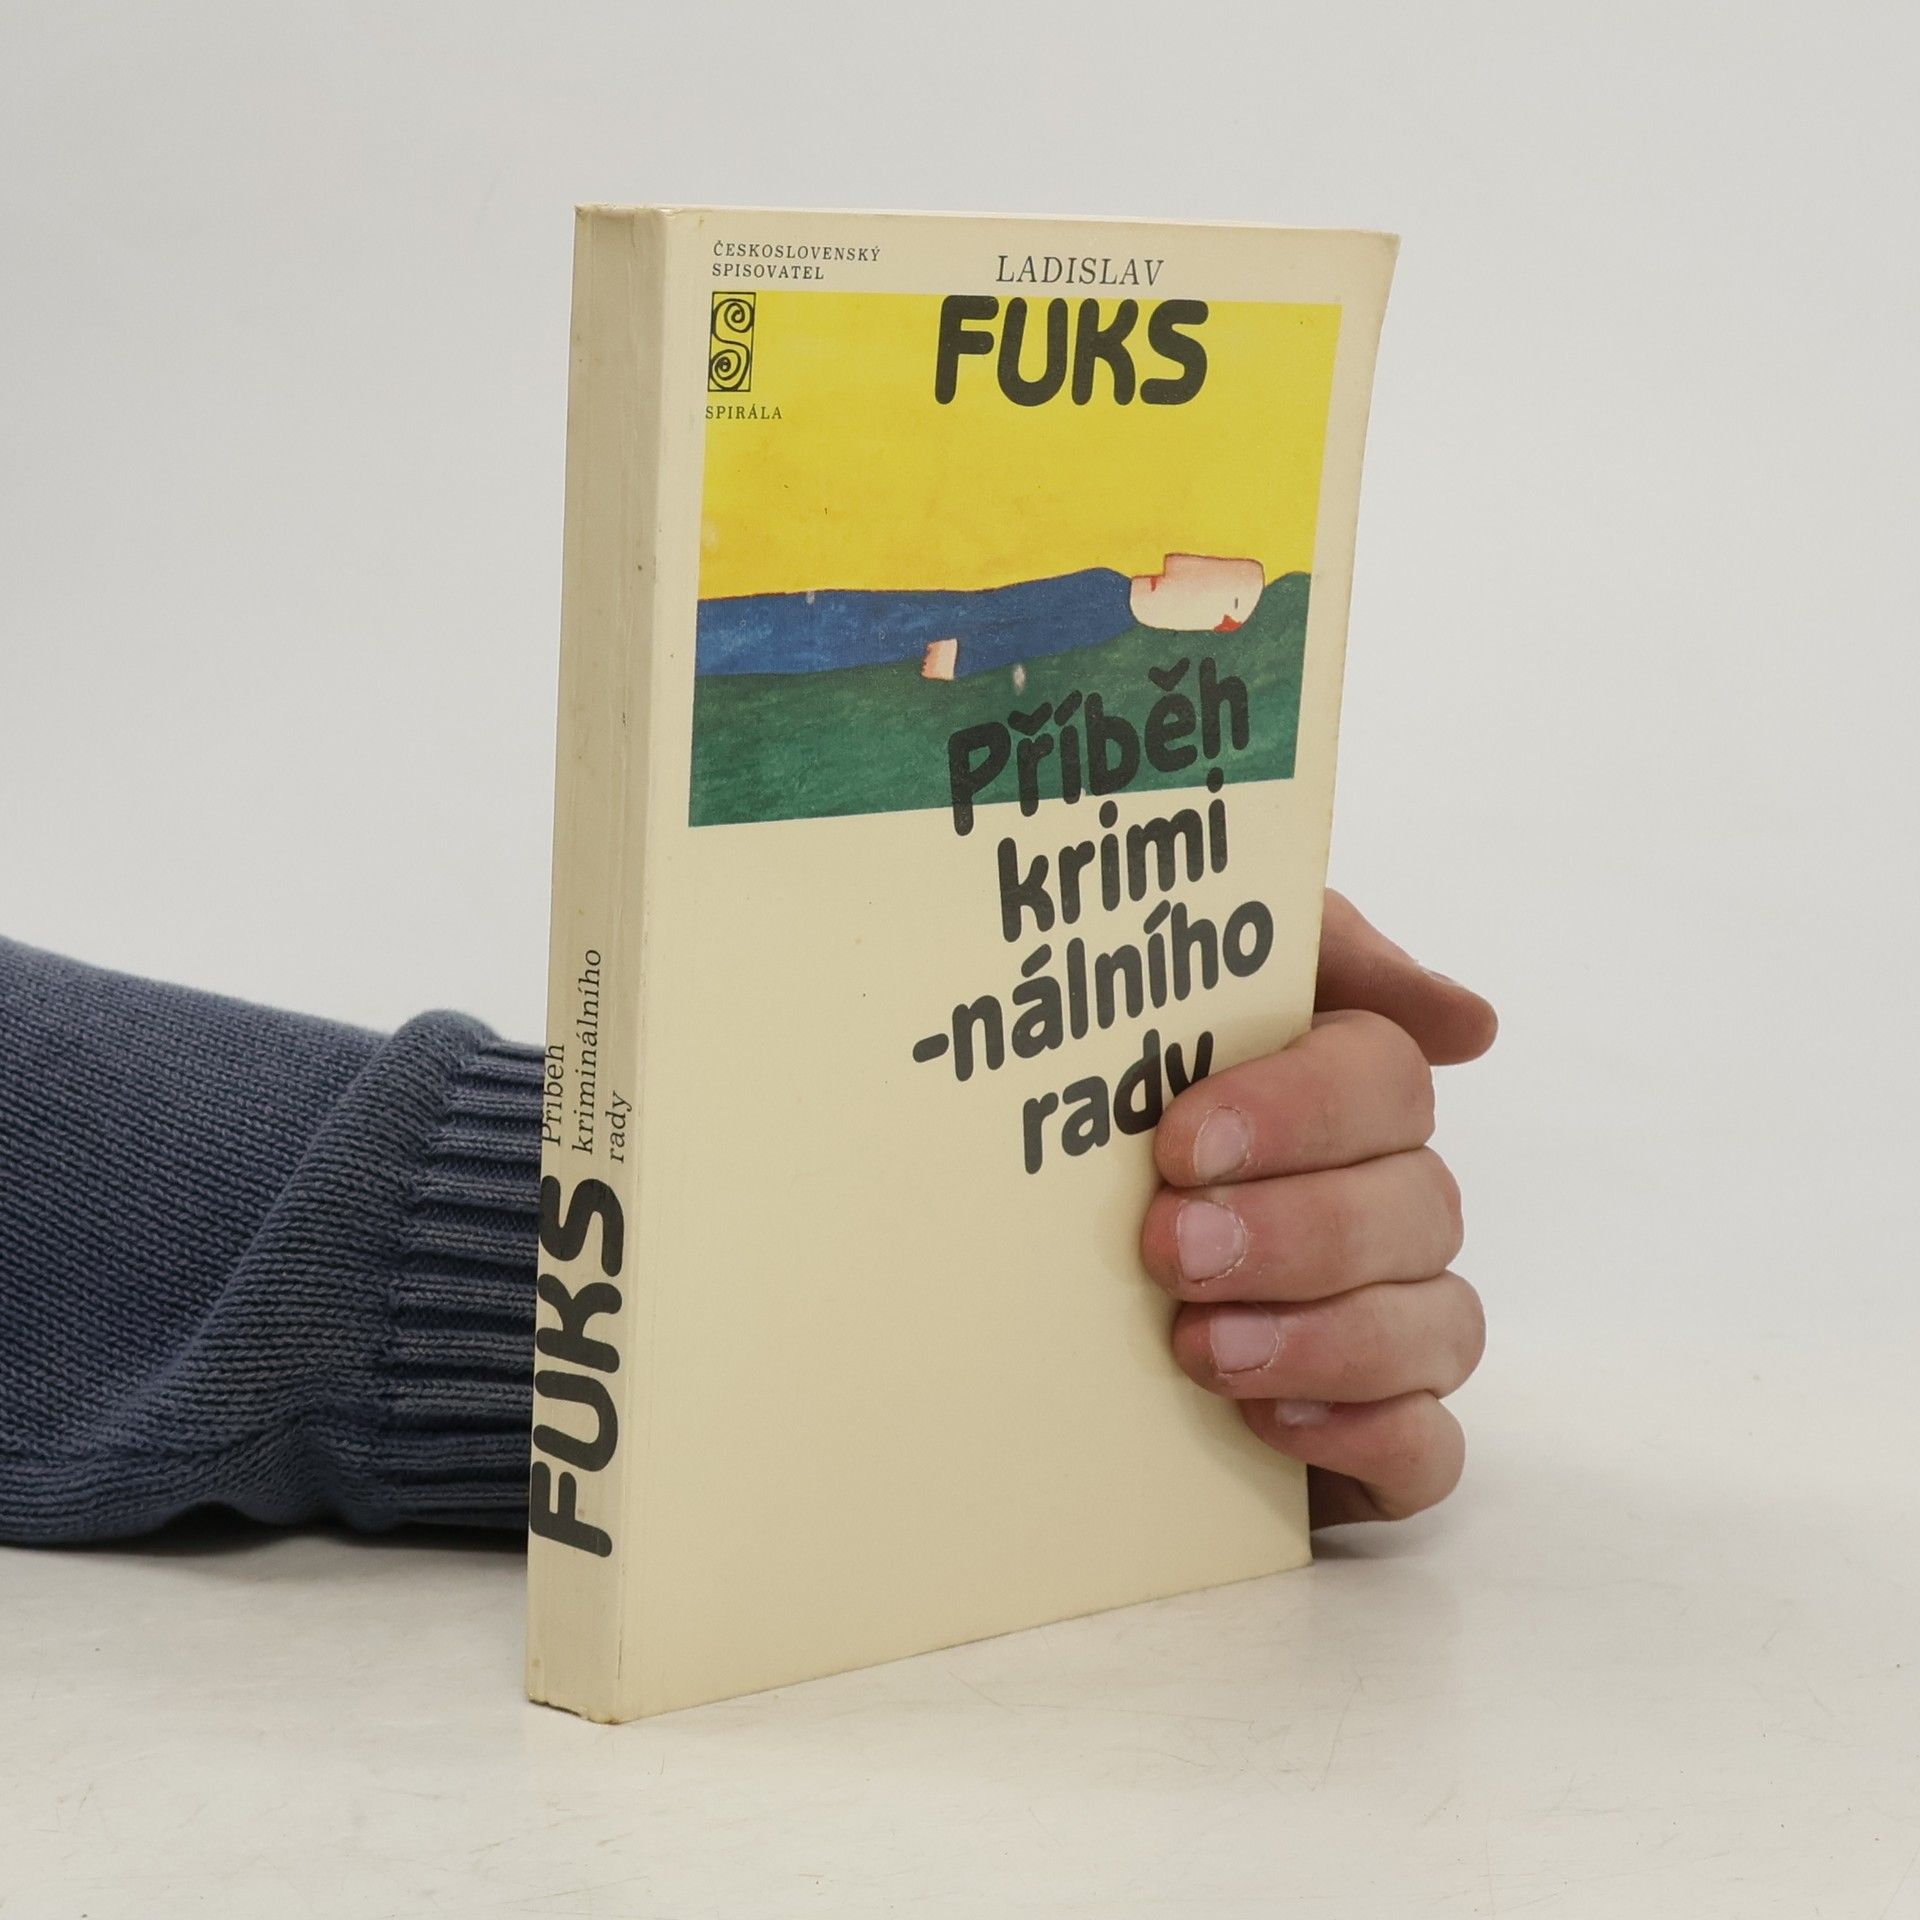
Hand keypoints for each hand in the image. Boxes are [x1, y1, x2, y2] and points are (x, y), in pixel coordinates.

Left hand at [1140, 892, 1497, 1525]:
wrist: (994, 1276)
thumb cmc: (1099, 1115)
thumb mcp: (1171, 994)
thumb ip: (1305, 955)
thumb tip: (1467, 1024)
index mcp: (1343, 1094)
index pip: (1385, 1082)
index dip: (1296, 1111)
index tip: (1182, 1142)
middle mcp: (1384, 1207)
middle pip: (1418, 1208)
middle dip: (1295, 1231)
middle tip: (1170, 1249)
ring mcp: (1390, 1327)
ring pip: (1440, 1328)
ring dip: (1325, 1337)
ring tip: (1199, 1347)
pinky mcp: (1372, 1442)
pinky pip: (1430, 1453)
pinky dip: (1367, 1437)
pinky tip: (1268, 1422)